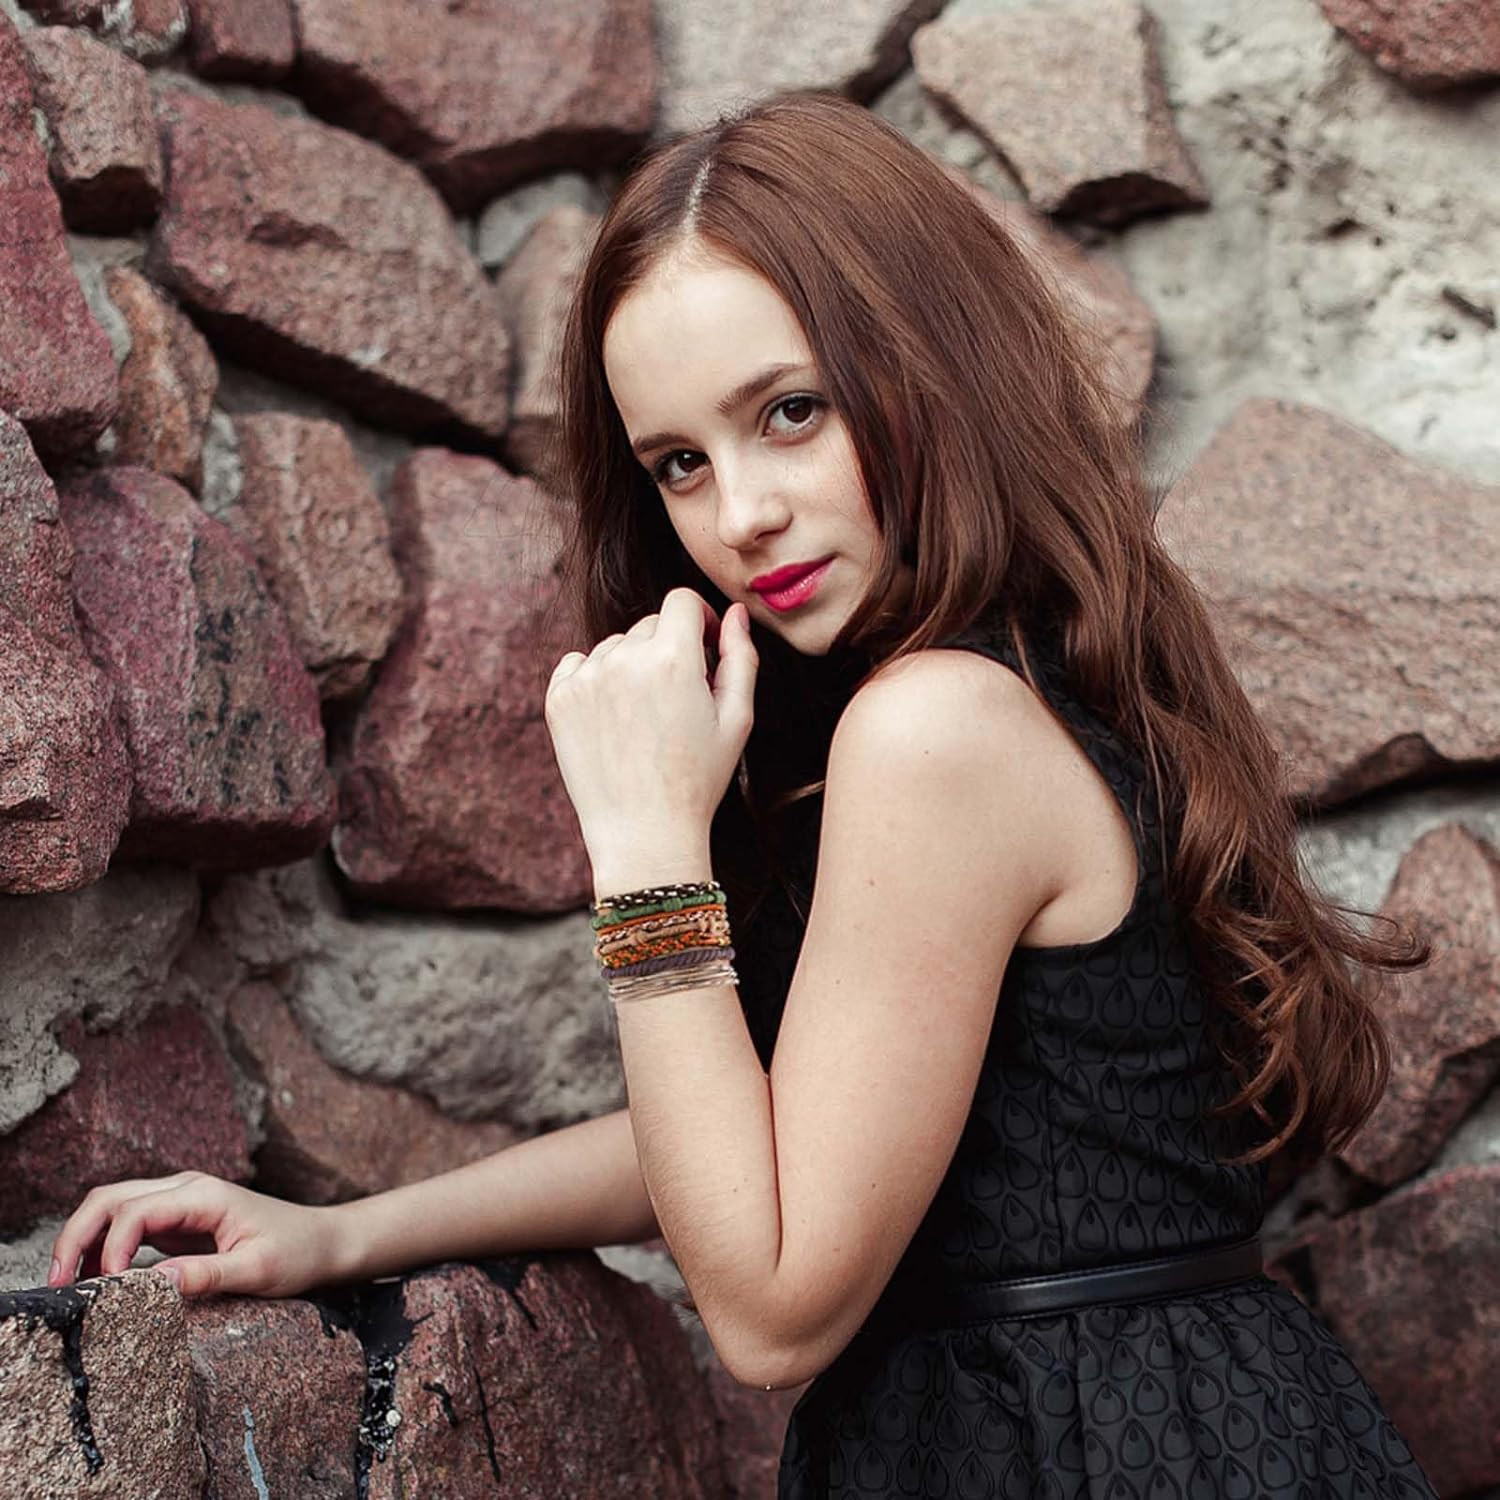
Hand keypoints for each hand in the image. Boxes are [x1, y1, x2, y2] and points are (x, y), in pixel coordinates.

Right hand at [48, 1171, 341, 1299]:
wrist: (322, 1242)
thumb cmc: (297, 1252)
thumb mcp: (258, 1270)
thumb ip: (208, 1275)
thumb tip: (156, 1283)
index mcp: (203, 1194)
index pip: (135, 1210)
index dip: (111, 1248)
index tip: (108, 1288)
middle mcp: (185, 1190)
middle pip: (109, 1199)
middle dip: (76, 1236)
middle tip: (58, 1284)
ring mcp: (178, 1204)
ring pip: (113, 1208)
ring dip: (83, 1240)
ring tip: (67, 1285)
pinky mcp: (177, 1224)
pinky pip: (127, 1228)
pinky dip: (103, 1248)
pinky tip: (95, 1281)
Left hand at [544, 588, 757, 872]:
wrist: (644, 833)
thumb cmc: (698, 779)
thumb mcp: (736, 719)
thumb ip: (740, 657)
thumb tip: (732, 613)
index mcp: (673, 658)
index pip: (681, 601)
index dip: (698, 618)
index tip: (702, 645)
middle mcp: (624, 659)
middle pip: (649, 625)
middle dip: (667, 649)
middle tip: (677, 701)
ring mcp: (586, 679)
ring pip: (615, 647)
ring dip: (631, 667)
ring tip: (644, 720)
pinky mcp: (558, 699)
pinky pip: (577, 665)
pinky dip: (595, 680)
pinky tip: (613, 719)